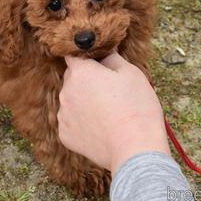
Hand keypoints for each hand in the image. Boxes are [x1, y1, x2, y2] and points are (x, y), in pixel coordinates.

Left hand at [57, 51, 169, 174]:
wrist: (135, 148)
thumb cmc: (136, 107)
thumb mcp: (131, 73)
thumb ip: (112, 58)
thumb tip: (105, 51)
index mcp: (80, 72)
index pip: (74, 56)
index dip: (88, 59)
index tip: (101, 66)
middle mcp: (66, 92)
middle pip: (73, 79)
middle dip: (87, 81)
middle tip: (111, 92)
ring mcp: (63, 115)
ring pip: (72, 102)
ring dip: (84, 103)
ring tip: (108, 113)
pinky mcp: (65, 136)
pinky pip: (72, 123)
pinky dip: (83, 124)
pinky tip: (101, 128)